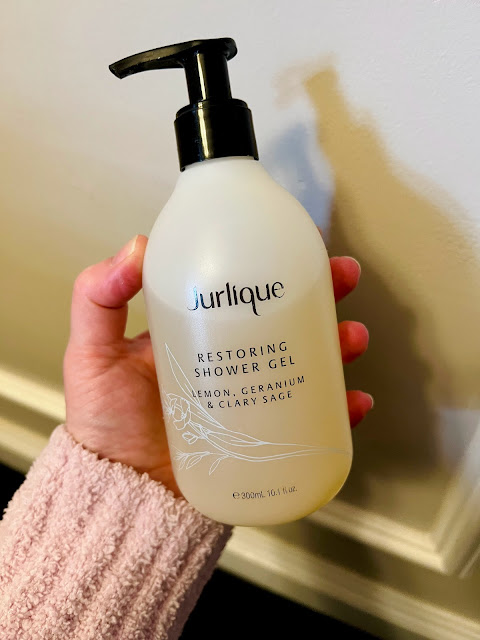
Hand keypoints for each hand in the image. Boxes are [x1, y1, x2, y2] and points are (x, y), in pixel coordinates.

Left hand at [64, 235, 371, 496]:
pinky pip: (312, 422)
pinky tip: (352, 402)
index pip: (241, 289)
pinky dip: (337, 410)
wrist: (123, 495)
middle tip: (342, 280)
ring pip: (306, 364)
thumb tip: (136, 246)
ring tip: (351, 339)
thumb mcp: (92, 353)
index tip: (297, 243)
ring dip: (337, 347)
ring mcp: (253, 400)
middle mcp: (231, 360)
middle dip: (320, 296)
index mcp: (198, 333)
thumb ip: (98, 299)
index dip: (272, 263)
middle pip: (285, 320)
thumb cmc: (105, 424)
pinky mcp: (268, 440)